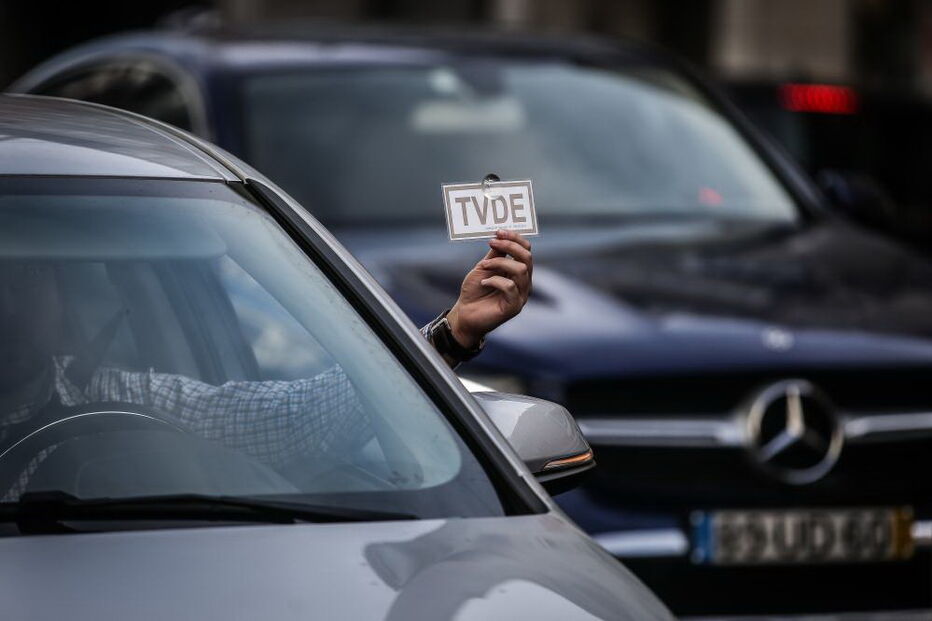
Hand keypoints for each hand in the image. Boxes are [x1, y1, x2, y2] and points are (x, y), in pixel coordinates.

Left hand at [446, 229, 531, 347]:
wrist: (464, 314)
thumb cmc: (474, 291)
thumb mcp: (484, 268)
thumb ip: (495, 255)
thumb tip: (500, 237)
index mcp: (518, 271)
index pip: (526, 250)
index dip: (515, 238)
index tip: (498, 232)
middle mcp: (523, 282)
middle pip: (527, 258)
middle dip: (510, 246)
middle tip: (492, 242)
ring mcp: (521, 295)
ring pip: (521, 270)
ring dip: (499, 263)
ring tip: (483, 266)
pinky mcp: (514, 307)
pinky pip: (510, 287)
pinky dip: (495, 281)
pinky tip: (484, 283)